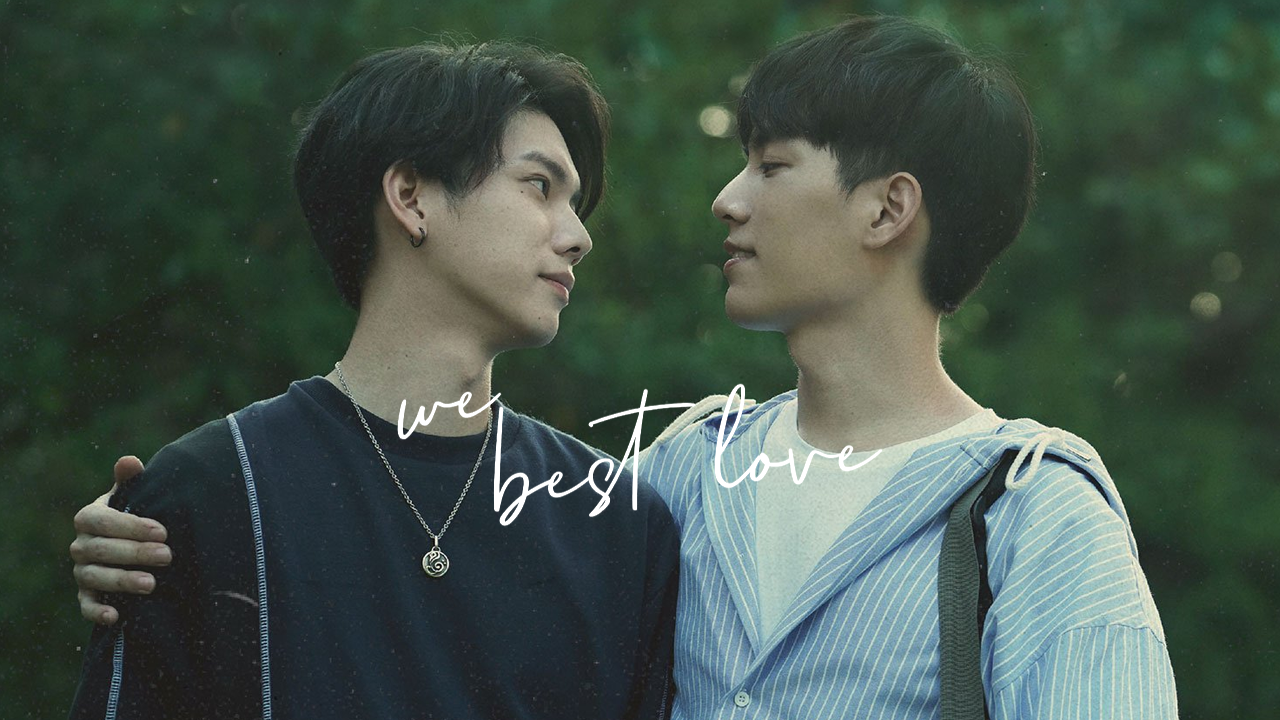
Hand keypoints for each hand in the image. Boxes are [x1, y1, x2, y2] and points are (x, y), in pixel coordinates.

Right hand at [69, 456, 171, 624]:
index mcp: (90, 517)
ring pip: (94, 578)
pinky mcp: (87, 596)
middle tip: (167, 556)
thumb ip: (132, 481)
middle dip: (135, 553)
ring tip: (151, 584)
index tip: (162, 531)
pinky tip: (116, 617)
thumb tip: (129, 461)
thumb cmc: (138, 516)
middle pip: (101, 550)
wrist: (136, 545)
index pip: (101, 520)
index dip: (130, 526)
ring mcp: (82, 572)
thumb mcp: (136, 497)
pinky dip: (98, 612)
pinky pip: (86, 606)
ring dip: (121, 581)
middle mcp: (81, 545)